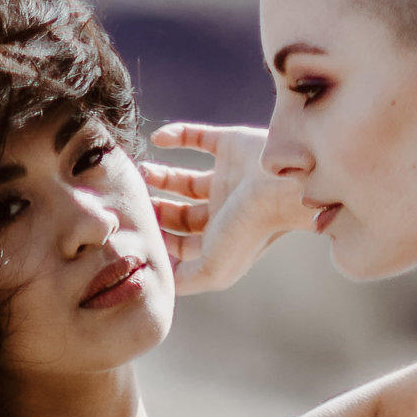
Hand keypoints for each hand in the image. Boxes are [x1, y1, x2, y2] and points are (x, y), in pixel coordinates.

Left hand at [145, 123, 306, 294]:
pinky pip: (197, 137)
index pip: (180, 245)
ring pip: (185, 180)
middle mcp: (223, 212)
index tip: (136, 230)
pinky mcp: (230, 145)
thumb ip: (183, 280)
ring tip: (141, 171)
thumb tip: (157, 280)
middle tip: (134, 198)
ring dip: (161, 175)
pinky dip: (175, 135)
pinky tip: (156, 139)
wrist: (282, 185)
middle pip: (180, 214)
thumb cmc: (248, 231)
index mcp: (220, 241)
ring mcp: (227, 178)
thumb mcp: (212, 270)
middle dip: (156, 208)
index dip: (157, 239)